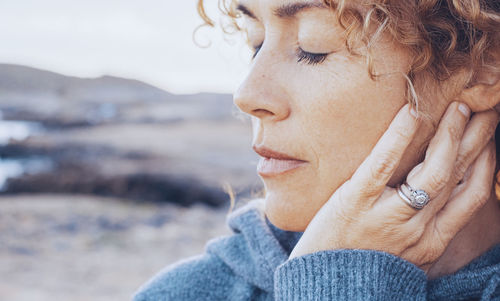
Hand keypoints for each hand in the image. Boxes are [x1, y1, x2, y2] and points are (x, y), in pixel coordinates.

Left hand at [289, 102, 499, 271]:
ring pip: (431, 173)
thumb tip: (436, 187)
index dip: (486, 163)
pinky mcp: (356, 202)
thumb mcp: (405, 247)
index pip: (471, 196)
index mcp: (433, 240)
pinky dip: (399, 138)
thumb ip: (424, 221)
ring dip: (449, 136)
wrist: (326, 281)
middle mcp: (418, 229)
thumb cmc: (363, 259)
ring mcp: (387, 216)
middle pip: (456, 177)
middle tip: (485, 108)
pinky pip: (383, 166)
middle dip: (476, 139)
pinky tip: (411, 113)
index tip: (488, 138)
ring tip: (457, 106)